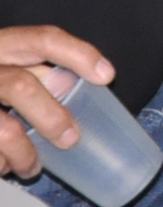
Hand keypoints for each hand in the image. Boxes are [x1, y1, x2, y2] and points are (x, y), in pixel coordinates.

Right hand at [0, 26, 115, 178]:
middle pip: (21, 86)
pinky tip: (3, 166)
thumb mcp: (9, 70)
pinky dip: (0, 164)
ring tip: (32, 166)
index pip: (43, 39)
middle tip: (71, 139)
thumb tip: (70, 84)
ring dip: (25, 154)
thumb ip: (38, 73)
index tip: (107, 75)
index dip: (78, 54)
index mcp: (0, 45)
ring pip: (4, 130)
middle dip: (52, 118)